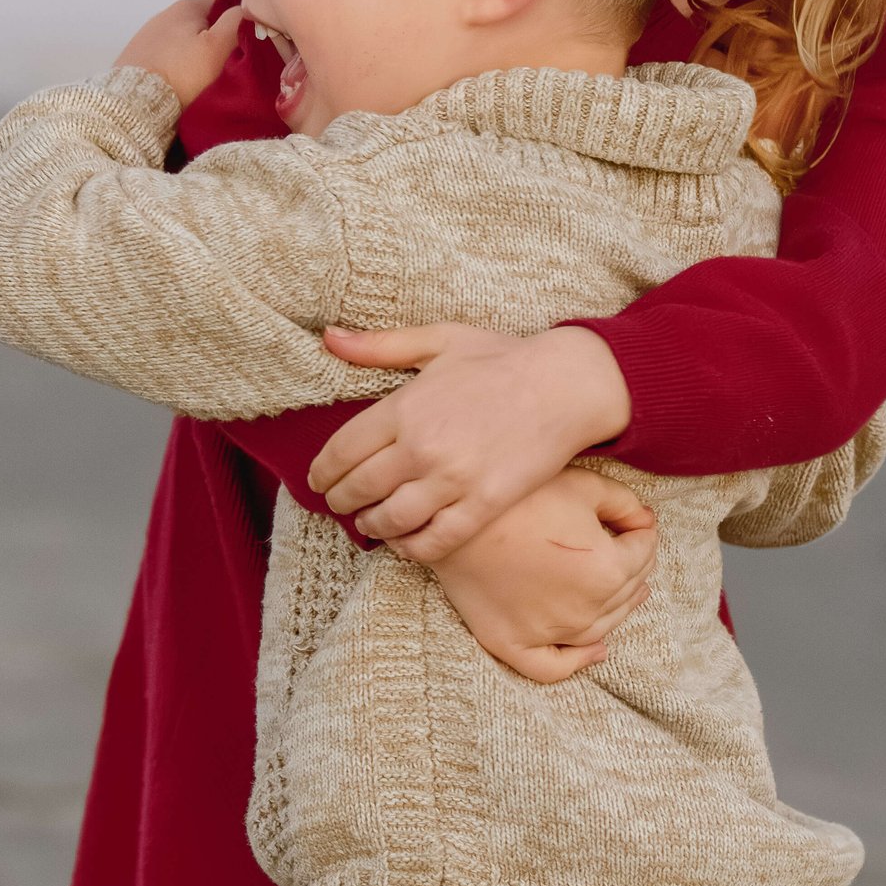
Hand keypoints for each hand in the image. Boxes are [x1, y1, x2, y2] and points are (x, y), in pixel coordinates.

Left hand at [115, 0, 245, 109]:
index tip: (253, 39)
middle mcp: (165, 14)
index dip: (243, 18)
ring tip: (209, 77)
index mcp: (187, 6)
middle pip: (205, 23)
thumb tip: (248, 9)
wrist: (135, 104)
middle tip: (234, 62)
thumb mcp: (219, 46)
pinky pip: (169, 56)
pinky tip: (184, 83)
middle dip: (220, 39)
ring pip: (187, 40)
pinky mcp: (138, 57)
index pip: (226, 2)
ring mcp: (148, 35)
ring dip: (199, 54)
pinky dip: (180, 66)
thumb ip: (237, 21)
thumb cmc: (183, 74)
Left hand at [309, 322, 633, 558]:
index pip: (341, 451)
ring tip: (370, 524)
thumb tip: (329, 338)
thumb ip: (380, 345)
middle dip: (341, 502)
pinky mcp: (485, 505)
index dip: (322, 473)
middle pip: (359, 489)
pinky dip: (412, 548)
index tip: (318, 481)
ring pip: (392, 520)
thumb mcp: (439, 341)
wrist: (567, 385)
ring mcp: (454, 480)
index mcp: (406, 407)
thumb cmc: (502, 359)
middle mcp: (423, 447)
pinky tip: (406, 543)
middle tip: (340, 505)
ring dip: (372, 527)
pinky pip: (436, 541)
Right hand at [431, 474, 658, 681]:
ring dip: (619, 609)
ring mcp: (549, 633)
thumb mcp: (583, 485)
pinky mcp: (512, 643)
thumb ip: (625, 504)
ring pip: (601, 628)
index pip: (645, 551)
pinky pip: (553, 667)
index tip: (637, 520)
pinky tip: (596, 650)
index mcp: (608, 569)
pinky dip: (578, 661)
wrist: (455, 514)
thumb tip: (645, 522)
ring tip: (626, 592)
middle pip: (627, 590)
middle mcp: (585, 609)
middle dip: (636, 566)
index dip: (645, 531)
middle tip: (631, 548)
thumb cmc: (519, 495)